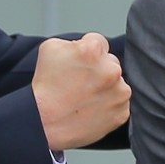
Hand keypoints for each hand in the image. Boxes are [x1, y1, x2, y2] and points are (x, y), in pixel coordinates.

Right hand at [32, 33, 130, 149]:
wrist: (42, 122)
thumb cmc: (45, 88)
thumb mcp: (50, 48)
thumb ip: (73, 41)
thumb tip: (83, 45)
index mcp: (94, 50)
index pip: (98, 41)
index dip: (86, 52)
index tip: (78, 64)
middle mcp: (111, 70)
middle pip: (110, 62)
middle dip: (98, 69)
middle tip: (79, 83)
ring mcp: (119, 92)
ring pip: (117, 83)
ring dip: (106, 87)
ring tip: (84, 97)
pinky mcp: (122, 112)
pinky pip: (120, 103)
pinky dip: (109, 105)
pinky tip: (91, 108)